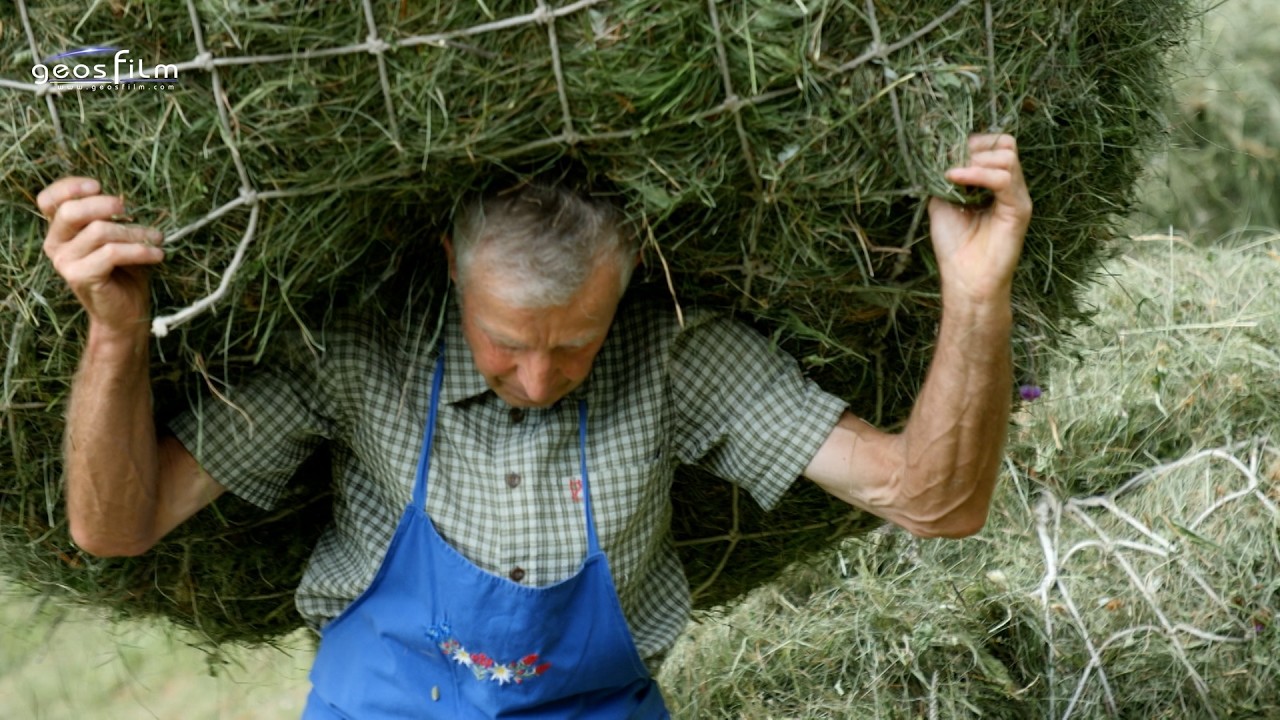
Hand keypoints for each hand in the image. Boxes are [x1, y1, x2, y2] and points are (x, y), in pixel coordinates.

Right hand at [39, 177, 164, 338]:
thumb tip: (125, 198)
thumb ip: (112, 218)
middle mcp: (56, 244)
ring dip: (135, 232)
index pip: (49, 200)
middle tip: (130, 210)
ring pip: (99, 231)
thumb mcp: (118, 238)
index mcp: (61, 230)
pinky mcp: (79, 276)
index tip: (98, 185)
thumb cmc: (125, 272)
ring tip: (156, 239)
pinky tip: (157, 254)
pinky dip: (139, 250)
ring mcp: (64, 261)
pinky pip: (112, 253)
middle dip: (104, 205)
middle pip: (71, 211)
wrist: (126, 313)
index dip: (70, 187)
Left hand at [928, 134, 1031, 303]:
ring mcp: (1018, 197)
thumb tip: (940, 151)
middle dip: (974, 147)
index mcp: (995, 183)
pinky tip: (955, 178)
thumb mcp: (942, 201)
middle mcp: (1010, 187)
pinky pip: (1003, 179)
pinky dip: (977, 173)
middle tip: (950, 164)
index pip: (996, 144)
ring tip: (951, 175)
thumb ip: (945, 176)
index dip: (971, 142)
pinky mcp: (1020, 210)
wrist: (965, 280)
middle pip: (1005, 144)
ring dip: (974, 160)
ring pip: (1007, 156)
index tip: (945, 154)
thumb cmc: (954, 246)